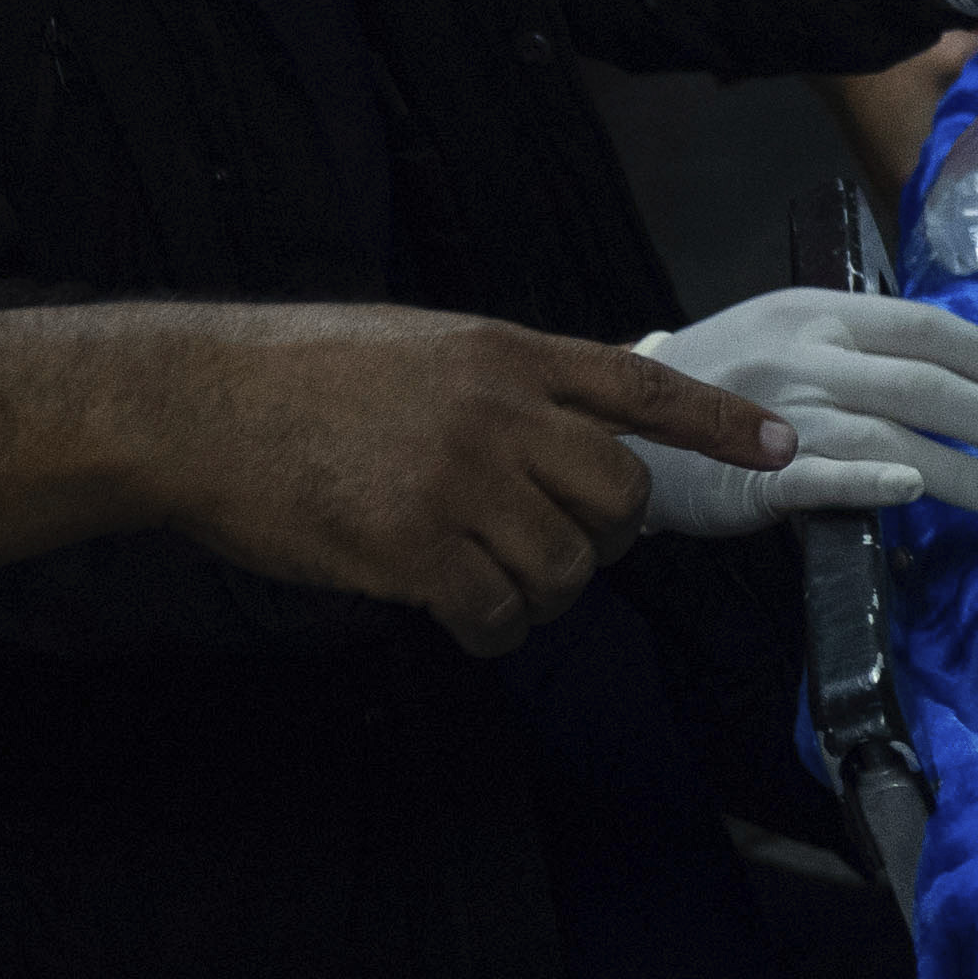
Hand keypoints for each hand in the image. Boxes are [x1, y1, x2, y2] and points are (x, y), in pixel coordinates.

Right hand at [151, 309, 794, 652]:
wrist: (193, 404)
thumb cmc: (294, 378)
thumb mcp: (420, 348)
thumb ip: (501, 386)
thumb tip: (565, 435)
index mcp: (504, 355)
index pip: (642, 386)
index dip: (720, 423)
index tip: (783, 450)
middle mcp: (499, 412)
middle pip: (619, 495)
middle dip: (605, 537)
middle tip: (558, 550)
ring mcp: (459, 480)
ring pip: (565, 566)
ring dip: (543, 594)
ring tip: (492, 589)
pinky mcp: (413, 547)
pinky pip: (498, 613)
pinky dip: (493, 630)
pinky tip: (463, 621)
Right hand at [635, 284, 977, 520]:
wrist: (621, 422)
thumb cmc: (721, 384)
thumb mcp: (788, 337)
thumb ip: (863, 350)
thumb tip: (964, 376)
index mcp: (819, 313)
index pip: (927, 328)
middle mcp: (805, 354)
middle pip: (925, 385)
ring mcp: (775, 413)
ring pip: (889, 436)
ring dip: (965, 472)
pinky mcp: (748, 475)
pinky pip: (816, 478)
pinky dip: (868, 481)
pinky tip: (914, 490)